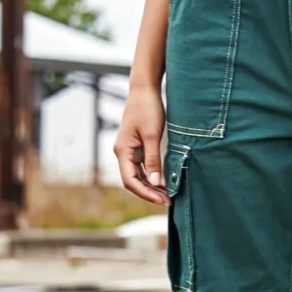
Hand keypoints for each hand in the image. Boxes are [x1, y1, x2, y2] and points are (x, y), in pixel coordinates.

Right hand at [113, 81, 170, 205]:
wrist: (144, 90)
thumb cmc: (147, 109)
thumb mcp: (152, 134)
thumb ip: (152, 158)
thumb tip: (154, 182)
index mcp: (122, 151)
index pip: (130, 181)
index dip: (145, 193)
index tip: (162, 199)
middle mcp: (122, 152)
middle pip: (133, 180)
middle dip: (149, 193)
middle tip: (168, 201)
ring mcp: (128, 150)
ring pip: (138, 175)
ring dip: (151, 186)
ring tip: (168, 195)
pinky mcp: (136, 146)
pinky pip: (142, 166)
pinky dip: (151, 175)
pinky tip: (163, 181)